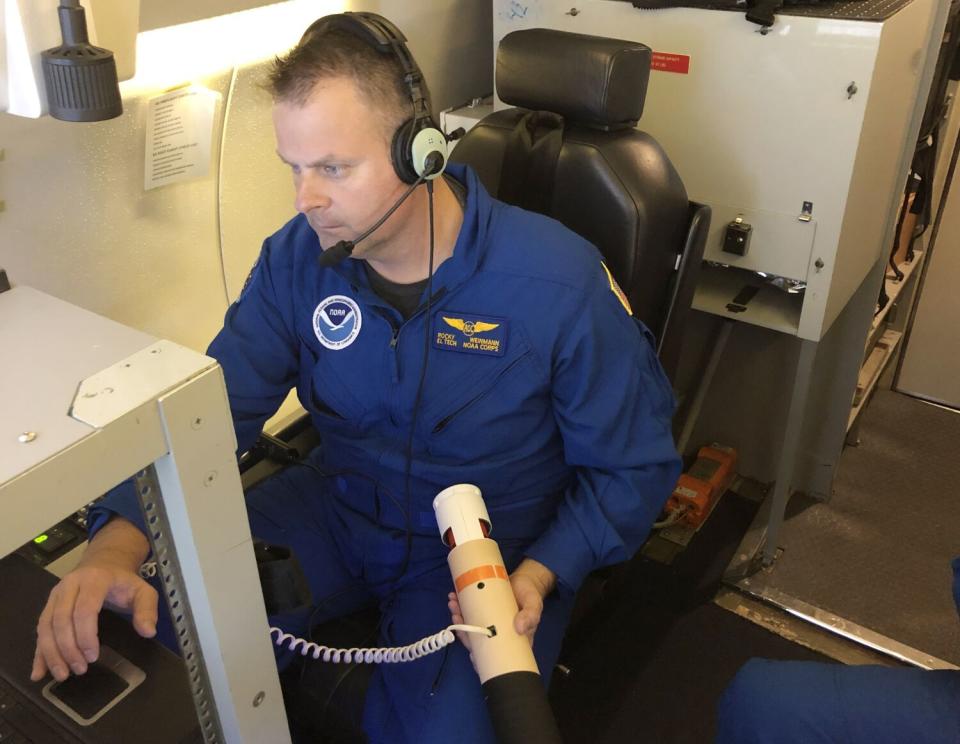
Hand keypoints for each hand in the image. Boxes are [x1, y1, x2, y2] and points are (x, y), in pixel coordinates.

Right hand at [32, 563, 157, 682]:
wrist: (105, 563)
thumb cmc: (123, 581)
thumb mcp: (143, 590)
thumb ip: (147, 609)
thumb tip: (148, 632)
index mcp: (94, 579)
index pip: (84, 610)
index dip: (86, 635)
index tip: (93, 656)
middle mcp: (69, 585)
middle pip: (61, 620)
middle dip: (68, 648)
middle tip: (81, 669)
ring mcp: (55, 595)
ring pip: (46, 626)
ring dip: (51, 653)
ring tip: (63, 675)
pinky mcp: (48, 606)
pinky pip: (40, 630)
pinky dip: (38, 653)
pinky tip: (38, 672)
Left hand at [447, 558, 556, 660]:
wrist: (525, 579)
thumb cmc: (530, 595)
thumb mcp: (534, 605)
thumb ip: (530, 616)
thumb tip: (519, 628)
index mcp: (511, 641)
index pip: (494, 657)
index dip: (482, 659)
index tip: (472, 655)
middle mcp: (496, 635)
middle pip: (477, 642)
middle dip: (464, 632)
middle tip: (456, 617)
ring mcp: (488, 623)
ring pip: (470, 627)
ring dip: (458, 617)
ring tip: (453, 604)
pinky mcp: (482, 610)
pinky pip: (469, 613)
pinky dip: (460, 607)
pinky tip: (454, 598)